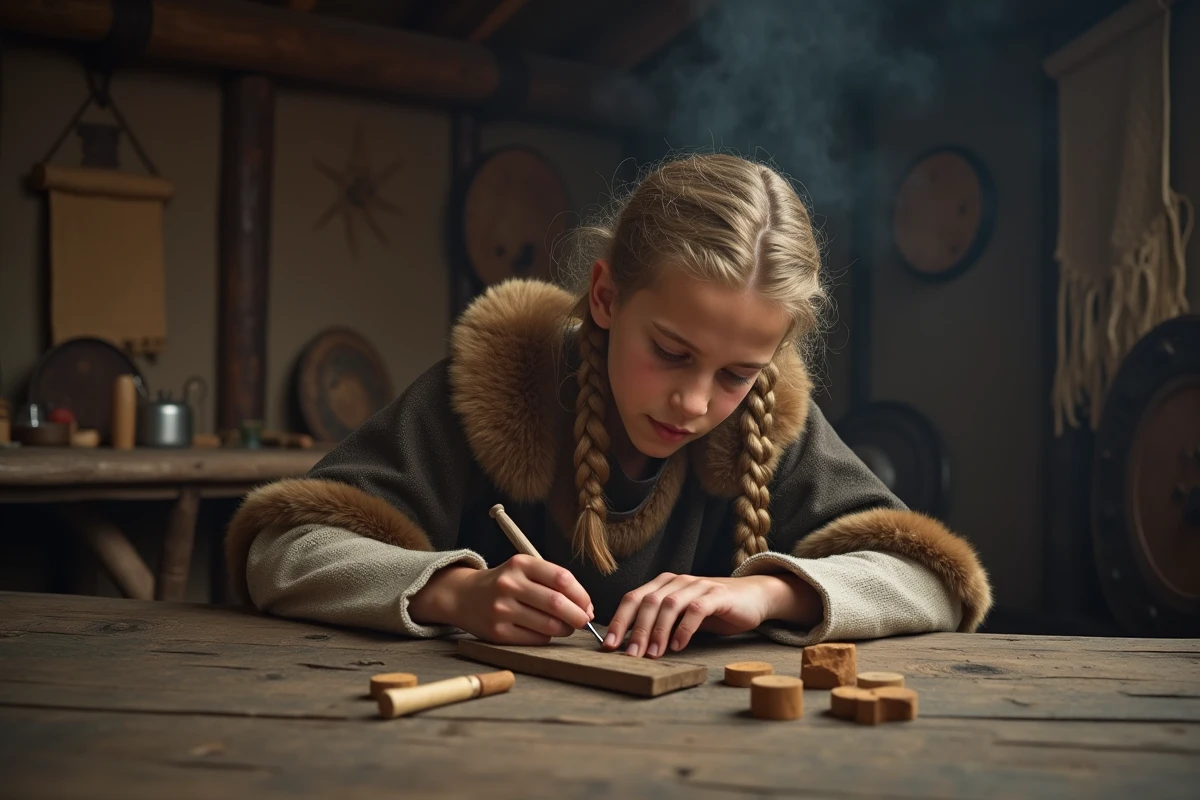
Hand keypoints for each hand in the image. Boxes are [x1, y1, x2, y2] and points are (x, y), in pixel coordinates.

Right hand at [409, 555, 593, 645]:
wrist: (463, 596)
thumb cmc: (504, 583)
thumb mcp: (523, 569)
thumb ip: (552, 582)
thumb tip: (586, 608)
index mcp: (520, 564)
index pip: (562, 578)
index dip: (582, 595)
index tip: (588, 606)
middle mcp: (509, 584)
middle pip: (557, 603)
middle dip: (578, 616)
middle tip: (584, 621)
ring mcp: (501, 609)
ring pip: (548, 625)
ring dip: (566, 629)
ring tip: (567, 627)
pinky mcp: (497, 632)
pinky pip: (535, 639)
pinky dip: (547, 637)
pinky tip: (546, 632)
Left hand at [602, 572, 819, 657]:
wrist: (753, 597)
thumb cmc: (713, 610)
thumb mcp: (682, 616)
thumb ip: (660, 624)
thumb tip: (631, 645)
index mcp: (663, 584)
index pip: (633, 598)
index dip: (619, 620)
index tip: (608, 645)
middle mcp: (677, 581)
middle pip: (648, 601)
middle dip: (635, 629)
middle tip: (629, 655)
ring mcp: (698, 585)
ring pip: (669, 604)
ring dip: (658, 631)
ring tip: (652, 654)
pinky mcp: (717, 595)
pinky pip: (696, 610)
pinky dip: (684, 628)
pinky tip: (678, 646)